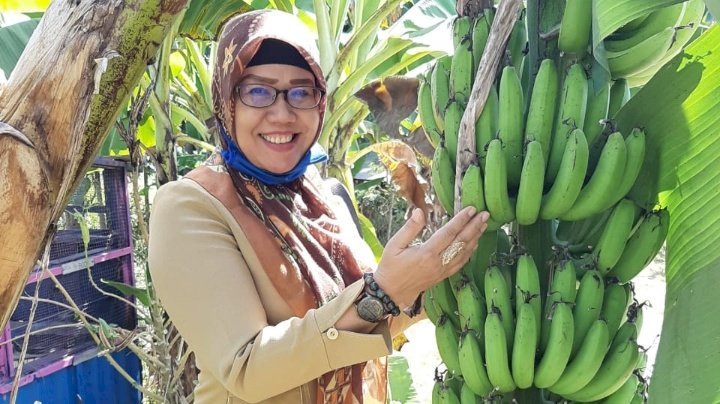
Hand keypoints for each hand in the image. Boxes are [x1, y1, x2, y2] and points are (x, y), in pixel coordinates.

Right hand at [373, 206, 489, 308]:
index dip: (461, 220)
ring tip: (484, 225)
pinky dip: (470, 252)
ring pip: (464, 253)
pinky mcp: (442, 276)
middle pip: (461, 242)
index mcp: (426, 253)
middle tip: (485, 214)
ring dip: (475, 238)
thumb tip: (419, 211)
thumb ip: (409, 228)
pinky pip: (461, 263)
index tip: (471, 209)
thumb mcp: (394, 244)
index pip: (448, 233)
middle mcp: (438, 263)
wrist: (390, 292)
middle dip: (474, 227)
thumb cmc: (390, 266)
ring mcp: (442, 271)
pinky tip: (474, 244)